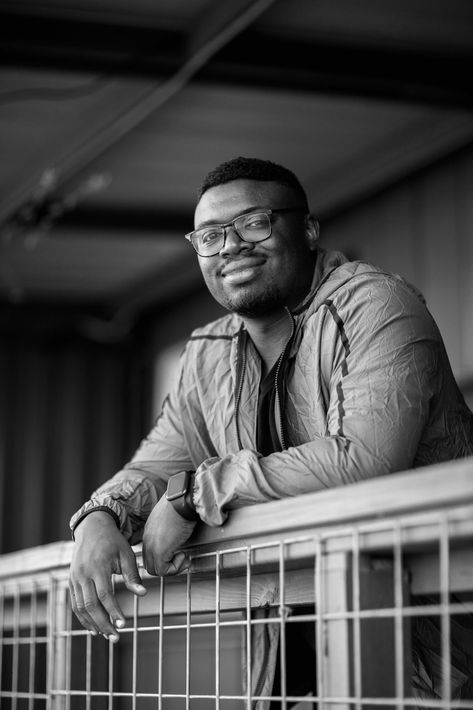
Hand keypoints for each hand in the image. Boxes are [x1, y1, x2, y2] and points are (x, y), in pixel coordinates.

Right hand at [69, 511, 146, 640]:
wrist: (92, 527)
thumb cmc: (113, 541)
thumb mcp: (126, 554)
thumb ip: (132, 575)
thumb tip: (143, 594)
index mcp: (98, 566)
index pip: (105, 595)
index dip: (114, 611)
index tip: (124, 625)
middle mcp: (83, 574)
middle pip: (91, 605)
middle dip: (103, 624)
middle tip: (116, 637)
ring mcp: (74, 578)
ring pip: (80, 607)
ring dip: (93, 624)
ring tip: (106, 635)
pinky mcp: (71, 580)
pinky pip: (75, 603)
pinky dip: (83, 617)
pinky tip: (93, 627)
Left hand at [142, 496, 196, 575]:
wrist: (182, 501)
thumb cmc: (180, 505)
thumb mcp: (171, 518)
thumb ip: (169, 530)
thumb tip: (178, 536)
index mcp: (149, 531)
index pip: (149, 553)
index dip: (164, 557)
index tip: (177, 552)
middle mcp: (147, 539)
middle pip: (150, 564)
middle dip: (166, 565)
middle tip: (181, 558)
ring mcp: (151, 546)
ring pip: (154, 570)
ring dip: (171, 568)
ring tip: (183, 557)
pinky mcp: (159, 551)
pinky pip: (163, 571)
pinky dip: (175, 568)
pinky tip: (184, 555)